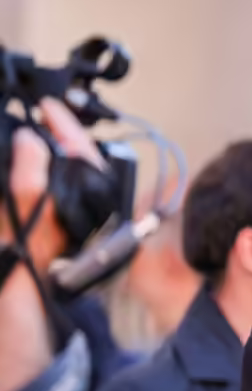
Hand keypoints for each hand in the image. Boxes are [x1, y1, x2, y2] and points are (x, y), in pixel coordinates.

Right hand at [0, 98, 103, 271]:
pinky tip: (28, 158)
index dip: (63, 121)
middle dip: (57, 131)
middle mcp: (86, 198)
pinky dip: (41, 166)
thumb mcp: (28, 209)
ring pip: (66, 167)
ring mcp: (74, 206)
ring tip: (31, 126)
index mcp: (88, 192)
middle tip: (37, 110)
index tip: (46, 103)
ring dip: (48, 147)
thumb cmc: (31, 253)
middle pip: (75, 154)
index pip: (80, 146)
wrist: (25, 287)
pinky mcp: (61, 215)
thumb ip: (30, 173)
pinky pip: (54, 182)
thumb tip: (31, 138)